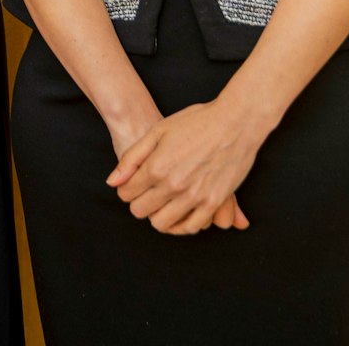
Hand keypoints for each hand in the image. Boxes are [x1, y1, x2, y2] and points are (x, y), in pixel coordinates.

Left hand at [108, 99, 259, 234]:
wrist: (235, 122)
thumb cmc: (195, 122)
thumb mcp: (157, 132)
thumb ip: (131, 158)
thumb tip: (112, 182)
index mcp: (156, 167)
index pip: (127, 193)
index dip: (126, 189)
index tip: (132, 185)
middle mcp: (174, 185)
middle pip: (141, 211)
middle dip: (138, 203)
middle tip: (145, 194)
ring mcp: (195, 196)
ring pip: (163, 224)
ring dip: (157, 215)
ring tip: (161, 204)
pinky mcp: (214, 202)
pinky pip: (191, 227)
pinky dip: (181, 225)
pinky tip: (179, 215)